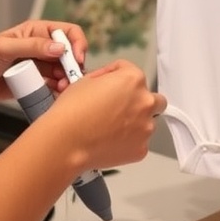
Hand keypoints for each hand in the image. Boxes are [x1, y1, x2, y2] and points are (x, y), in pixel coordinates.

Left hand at [0, 21, 87, 102]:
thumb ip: (32, 46)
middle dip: (72, 66)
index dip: (76, 43)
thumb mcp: (4, 48)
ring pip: (62, 72)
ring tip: (62, 89)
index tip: (76, 59)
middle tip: (71, 79)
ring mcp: (37, 66)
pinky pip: (52, 86)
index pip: (66, 32)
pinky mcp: (34, 82)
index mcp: (36, 32)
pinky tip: (56, 94)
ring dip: (67, 80)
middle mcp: (40, 47)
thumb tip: (60, 47)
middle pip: (68, 54)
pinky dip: (57, 90)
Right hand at [46, 59, 166, 169]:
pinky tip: (110, 142)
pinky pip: (139, 142)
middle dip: (140, 102)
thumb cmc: (72, 111)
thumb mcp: (85, 80)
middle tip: (122, 108)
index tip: (107, 84)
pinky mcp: (141, 149)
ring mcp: (146, 127)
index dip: (115, 76)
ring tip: (111, 129)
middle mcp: (145, 102)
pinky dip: (129, 142)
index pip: (131, 70)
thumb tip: (109, 83)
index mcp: (133, 80)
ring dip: (136, 123)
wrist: (65, 141)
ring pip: (148, 122)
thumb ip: (106, 78)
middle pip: (153, 99)